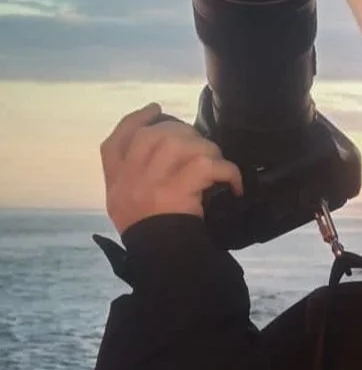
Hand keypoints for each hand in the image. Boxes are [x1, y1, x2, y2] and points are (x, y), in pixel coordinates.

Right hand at [100, 102, 243, 235]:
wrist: (160, 260)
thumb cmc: (148, 233)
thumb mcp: (125, 203)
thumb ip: (134, 174)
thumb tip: (161, 144)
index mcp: (116, 178)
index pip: (120, 137)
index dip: (138, 118)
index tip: (155, 109)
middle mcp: (130, 175)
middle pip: (155, 134)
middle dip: (184, 134)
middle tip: (202, 148)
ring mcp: (152, 181)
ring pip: (183, 143)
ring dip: (208, 150)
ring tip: (217, 166)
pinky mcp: (177, 190)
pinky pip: (208, 165)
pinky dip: (228, 172)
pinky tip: (235, 185)